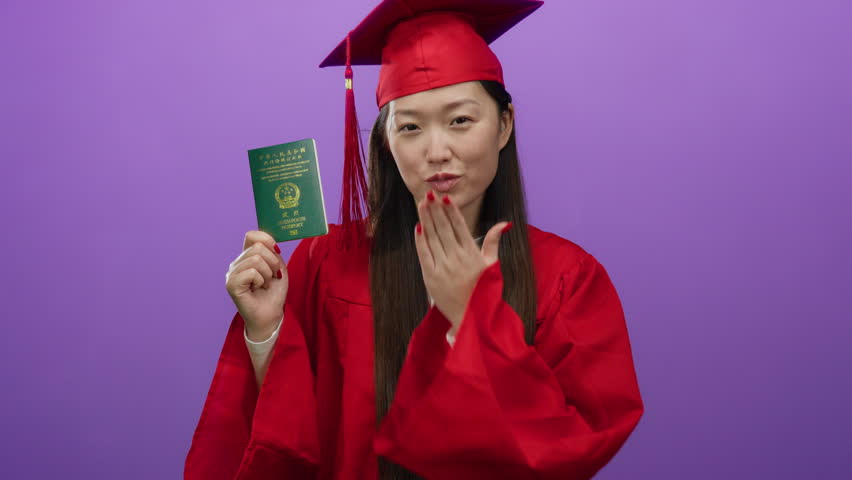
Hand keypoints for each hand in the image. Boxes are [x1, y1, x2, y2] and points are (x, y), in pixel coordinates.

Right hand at [225, 230, 287, 340]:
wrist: (271, 314)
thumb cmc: (274, 292)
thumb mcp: (278, 267)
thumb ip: (272, 252)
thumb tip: (268, 240)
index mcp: (246, 257)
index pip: (252, 235)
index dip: (267, 240)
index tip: (277, 252)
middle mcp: (237, 263)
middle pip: (257, 247)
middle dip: (272, 262)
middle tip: (272, 277)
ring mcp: (232, 273)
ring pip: (255, 259)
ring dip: (267, 274)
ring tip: (264, 285)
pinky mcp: (231, 284)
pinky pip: (251, 272)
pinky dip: (260, 281)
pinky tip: (258, 289)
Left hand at [414, 190, 510, 335]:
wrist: (471, 319)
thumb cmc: (484, 292)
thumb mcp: (492, 266)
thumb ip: (494, 243)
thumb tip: (504, 223)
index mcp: (472, 255)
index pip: (460, 227)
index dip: (451, 211)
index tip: (445, 197)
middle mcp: (456, 259)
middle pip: (444, 228)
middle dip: (436, 209)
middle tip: (429, 193)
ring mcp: (442, 268)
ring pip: (432, 238)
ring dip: (426, 219)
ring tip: (422, 204)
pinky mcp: (430, 277)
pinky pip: (424, 254)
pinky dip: (420, 240)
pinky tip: (418, 227)